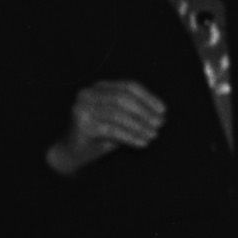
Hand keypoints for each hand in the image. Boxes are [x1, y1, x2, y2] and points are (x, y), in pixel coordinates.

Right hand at [49, 79, 165, 174]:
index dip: (148, 97)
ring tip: (153, 135)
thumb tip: (161, 115)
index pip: (129, 86)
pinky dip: (130, 137)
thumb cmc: (102, 134)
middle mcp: (88, 93)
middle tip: (159, 124)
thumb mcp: (121, 118)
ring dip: (139, 126)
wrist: (74, 152)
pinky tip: (142, 143)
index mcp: (100, 87)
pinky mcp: (81, 124)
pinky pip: (111, 129)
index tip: (163, 111)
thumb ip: (136, 112)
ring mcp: (82, 107)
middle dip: (145, 112)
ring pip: (118, 114)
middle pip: (123, 98)